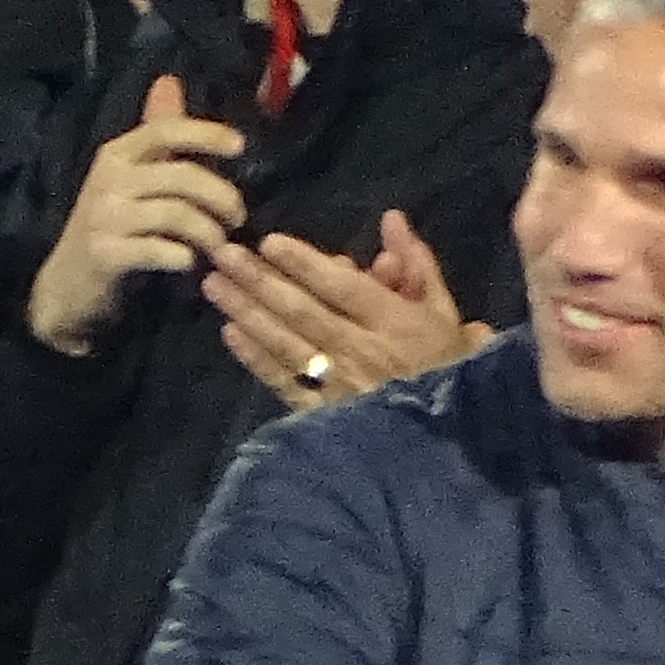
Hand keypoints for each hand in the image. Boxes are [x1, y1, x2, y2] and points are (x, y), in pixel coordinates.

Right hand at [33, 72, 247, 354]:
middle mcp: (109, 178)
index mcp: (117, 153)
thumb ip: (154, 135)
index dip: (205, 133)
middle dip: (221, 196)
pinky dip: (183, 257)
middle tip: (238, 217)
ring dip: (209, 231)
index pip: (164, 130)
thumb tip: (170, 82)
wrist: (66, 283)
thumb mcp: (129, 176)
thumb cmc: (108, 226)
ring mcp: (105, 217)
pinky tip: (190, 263)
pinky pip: (158, 250)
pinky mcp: (105, 254)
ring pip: (177, 214)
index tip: (240, 146)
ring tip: (220, 245)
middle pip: (181, 176)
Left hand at [207, 208, 474, 410]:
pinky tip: (230, 334)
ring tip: (214, 285)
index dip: (305, 265)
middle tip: (222, 253)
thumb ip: (418, 267)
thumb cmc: (450, 371)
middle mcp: (362, 352)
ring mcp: (340, 388)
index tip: (269, 242)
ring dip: (247, 313)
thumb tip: (391, 219)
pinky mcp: (325, 417)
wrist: (449, 445)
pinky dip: (256, 360)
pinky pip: (286, 384)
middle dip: (260, 281)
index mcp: (395, 324)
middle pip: (303, 312)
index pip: (342, 289)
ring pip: (287, 345)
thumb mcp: (445, 316)